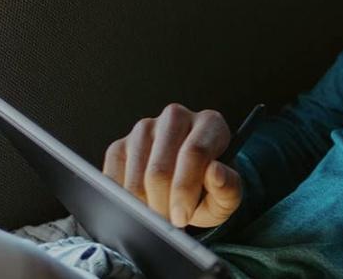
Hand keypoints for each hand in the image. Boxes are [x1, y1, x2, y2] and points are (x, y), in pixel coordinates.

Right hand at [103, 104, 242, 227]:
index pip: (193, 153)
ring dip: (144, 206)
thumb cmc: (210, 188)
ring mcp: (144, 129)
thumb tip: (215, 173)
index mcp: (210, 123)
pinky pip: (114, 180)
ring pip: (135, 178)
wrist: (189, 187)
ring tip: (158, 215)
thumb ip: (228, 187)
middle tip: (168, 224)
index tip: (181, 217)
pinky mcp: (119, 146)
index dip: (185, 190)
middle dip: (162, 205)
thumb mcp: (228, 195)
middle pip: (160, 169)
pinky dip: (125, 201)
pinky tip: (142, 205)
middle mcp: (176, 118)